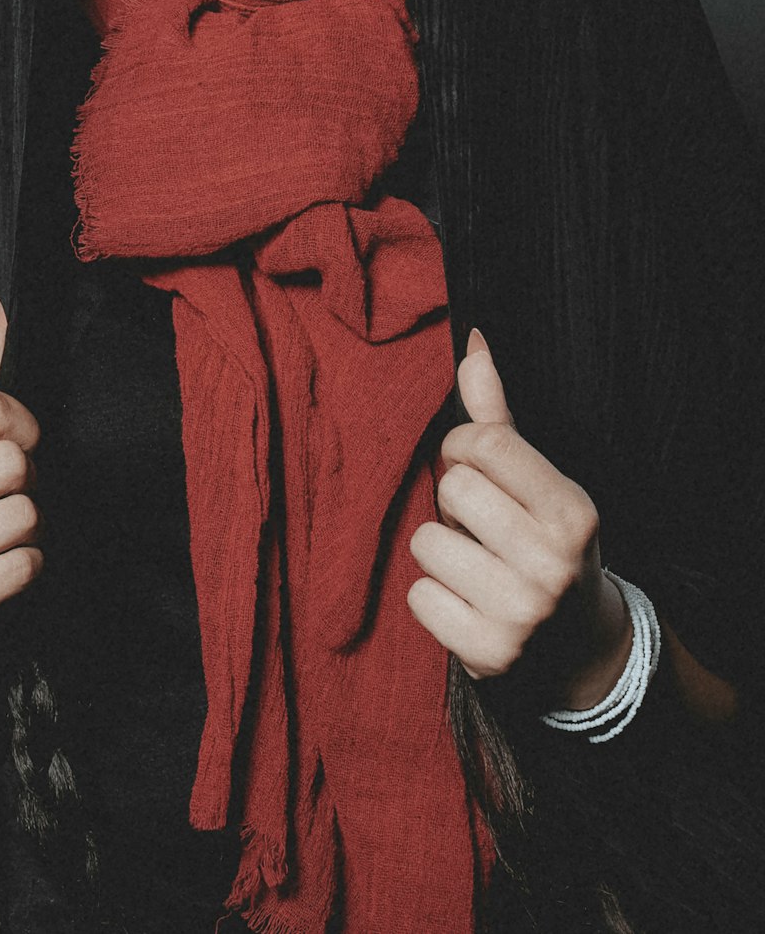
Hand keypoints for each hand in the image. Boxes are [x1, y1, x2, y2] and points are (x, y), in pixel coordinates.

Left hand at [407, 329, 630, 707]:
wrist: (579, 651)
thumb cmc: (546, 546)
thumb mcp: (539, 484)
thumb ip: (497, 417)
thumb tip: (474, 343)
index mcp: (572, 510)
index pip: (484, 443)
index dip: (463, 449)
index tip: (475, 469)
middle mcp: (552, 562)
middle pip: (452, 489)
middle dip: (455, 504)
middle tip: (481, 529)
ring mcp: (522, 613)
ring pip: (426, 543)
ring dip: (441, 553)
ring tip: (476, 568)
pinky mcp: (488, 654)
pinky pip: (418, 596)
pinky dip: (434, 598)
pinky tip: (469, 604)